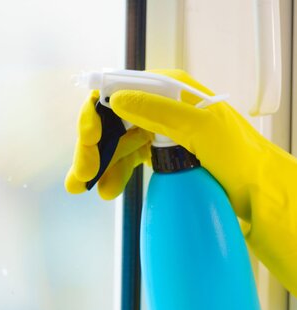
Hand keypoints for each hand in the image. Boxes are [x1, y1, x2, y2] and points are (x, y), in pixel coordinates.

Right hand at [65, 69, 277, 221]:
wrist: (256, 190)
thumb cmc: (237, 154)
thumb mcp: (200, 128)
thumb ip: (159, 111)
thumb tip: (117, 100)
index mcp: (170, 90)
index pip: (119, 90)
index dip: (97, 113)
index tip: (90, 137)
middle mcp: (160, 107)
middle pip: (110, 121)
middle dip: (92, 147)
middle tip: (82, 175)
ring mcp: (157, 132)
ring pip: (115, 144)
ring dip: (98, 165)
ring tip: (86, 189)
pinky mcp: (157, 156)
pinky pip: (126, 161)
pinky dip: (113, 175)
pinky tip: (107, 191)